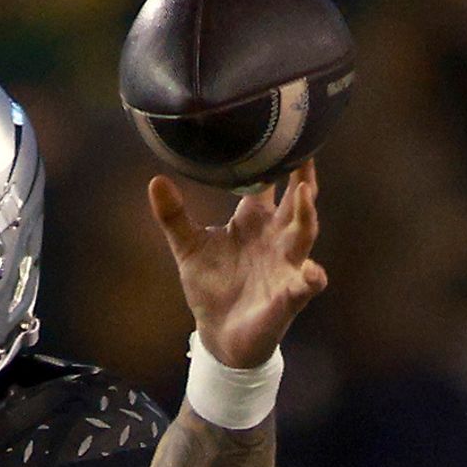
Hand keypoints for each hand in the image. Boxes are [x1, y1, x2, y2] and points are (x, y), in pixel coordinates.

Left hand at [148, 163, 326, 367]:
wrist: (219, 335)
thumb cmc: (212, 287)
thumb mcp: (188, 249)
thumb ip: (174, 217)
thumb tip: (155, 181)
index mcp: (254, 221)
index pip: (270, 183)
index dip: (275, 161)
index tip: (277, 131)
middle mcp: (276, 238)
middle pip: (297, 201)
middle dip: (302, 177)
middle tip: (304, 150)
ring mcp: (286, 266)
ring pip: (304, 235)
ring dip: (307, 215)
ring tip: (305, 195)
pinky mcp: (288, 297)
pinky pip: (304, 286)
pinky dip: (310, 280)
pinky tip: (311, 274)